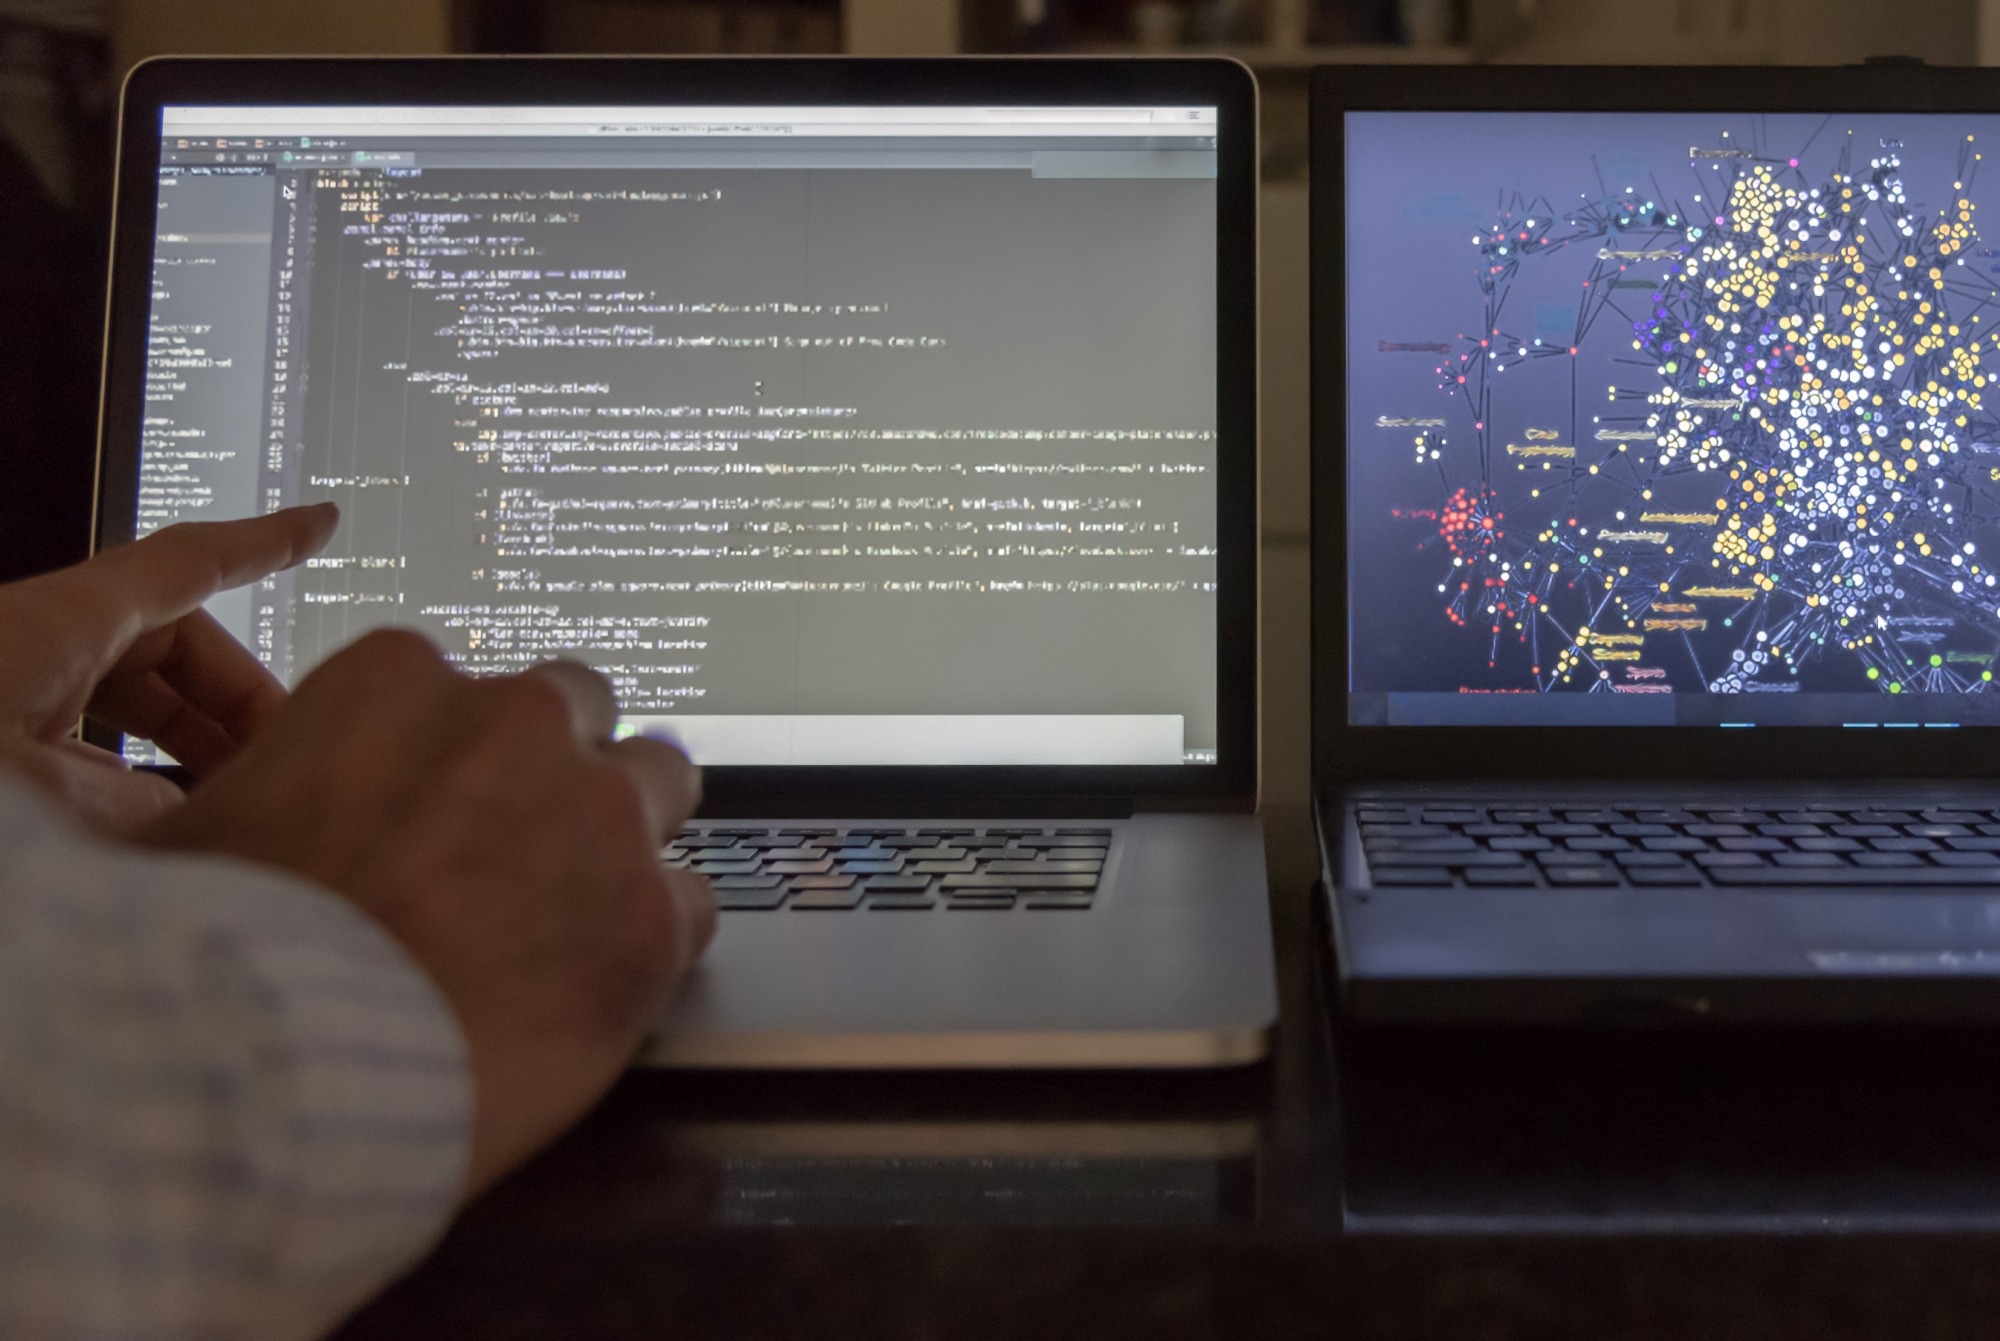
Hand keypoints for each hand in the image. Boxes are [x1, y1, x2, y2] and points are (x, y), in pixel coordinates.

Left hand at [0, 504, 339, 830]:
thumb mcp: (35, 794)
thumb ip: (126, 806)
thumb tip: (181, 818)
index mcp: (53, 625)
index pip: (186, 565)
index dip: (264, 543)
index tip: (322, 522)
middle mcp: (36, 644)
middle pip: (169, 643)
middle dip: (237, 697)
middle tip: (286, 761)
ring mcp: (12, 691)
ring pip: (126, 693)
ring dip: (188, 738)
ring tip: (234, 797)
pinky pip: (77, 736)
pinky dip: (127, 767)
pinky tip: (157, 820)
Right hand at [137, 630, 716, 1198]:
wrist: (283, 1074)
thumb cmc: (220, 963)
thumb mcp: (202, 832)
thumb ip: (278, 786)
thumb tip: (271, 813)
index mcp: (398, 681)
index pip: (463, 687)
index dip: (459, 754)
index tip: (448, 800)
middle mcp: (517, 723)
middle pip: (581, 713)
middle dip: (560, 770)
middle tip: (525, 848)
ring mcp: (599, 813)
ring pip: (660, 785)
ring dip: (628, 835)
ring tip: (581, 909)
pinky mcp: (654, 914)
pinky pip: (693, 903)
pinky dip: (658, 937)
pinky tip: (607, 981)